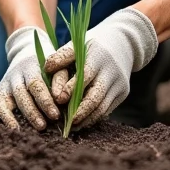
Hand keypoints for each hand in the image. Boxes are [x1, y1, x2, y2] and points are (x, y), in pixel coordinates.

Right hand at [0, 26, 63, 130]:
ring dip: (20, 117)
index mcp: (32, 66)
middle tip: (43, 126)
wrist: (26, 54)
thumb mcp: (56, 66)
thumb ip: (60, 80)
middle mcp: (16, 74)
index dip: (45, 101)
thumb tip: (62, 99)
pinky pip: (0, 106)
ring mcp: (7, 83)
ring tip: (31, 131)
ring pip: (10, 101)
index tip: (55, 115)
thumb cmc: (48, 65)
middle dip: (32, 112)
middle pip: (22, 94)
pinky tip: (15, 130)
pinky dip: (6, 119)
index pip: (36, 84)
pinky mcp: (0, 91)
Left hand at [44, 7, 158, 129]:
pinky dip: (94, 117)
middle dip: (80, 111)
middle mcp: (111, 71)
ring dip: (86, 119)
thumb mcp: (79, 43)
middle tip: (65, 122)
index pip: (85, 75)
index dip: (71, 88)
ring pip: (102, 107)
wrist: (124, 43)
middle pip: (95, 96)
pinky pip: (107, 109)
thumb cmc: (94, 44)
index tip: (58, 99)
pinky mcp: (123, 92)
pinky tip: (82, 122)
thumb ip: (62, 56)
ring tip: (71, 126)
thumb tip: (45, 69)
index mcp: (98, 57)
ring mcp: (119, 83)